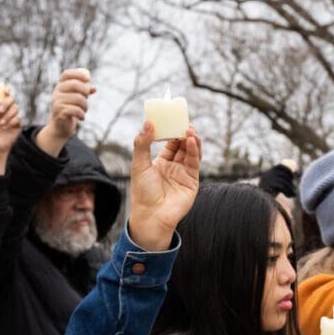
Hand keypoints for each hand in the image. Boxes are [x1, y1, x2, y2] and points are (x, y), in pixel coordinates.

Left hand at [0, 89, 22, 175]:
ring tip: (1, 124)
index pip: (3, 94)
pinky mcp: (17, 124)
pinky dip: (12, 121)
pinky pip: (19, 117)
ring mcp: (12, 117)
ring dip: (8, 115)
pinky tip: (6, 127)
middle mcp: (5, 110)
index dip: (6, 90)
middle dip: (6, 103)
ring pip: (16, 108)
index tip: (4, 90)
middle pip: (11, 99)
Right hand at [37, 68, 94, 154]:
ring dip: (85, 106)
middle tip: (87, 99)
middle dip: (85, 92)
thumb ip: (85, 92)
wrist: (61, 127)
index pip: (66, 74)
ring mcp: (57, 102)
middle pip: (75, 84)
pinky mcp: (59, 112)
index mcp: (60, 86)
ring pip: (78, 98)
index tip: (88, 79)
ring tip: (84, 111)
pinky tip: (82, 118)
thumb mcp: (78, 99)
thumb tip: (93, 88)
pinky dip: (82, 114)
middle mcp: (57, 92)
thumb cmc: (71, 110)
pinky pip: (76, 110)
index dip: (77, 74)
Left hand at [127, 121, 200, 251]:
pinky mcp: (192, 181)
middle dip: (183, 132)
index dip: (171, 130)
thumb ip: (142, 143)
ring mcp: (184, 174)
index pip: (169, 142)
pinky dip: (194, 150)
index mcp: (160, 163)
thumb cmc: (142, 193)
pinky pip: (195, 162)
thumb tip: (147, 123)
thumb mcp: (139, 165)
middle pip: (182, 145)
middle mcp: (174, 167)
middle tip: (183, 121)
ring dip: (191, 140)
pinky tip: (190, 140)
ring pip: (191, 152)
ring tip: (189, 129)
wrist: (151, 216)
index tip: (172, 118)